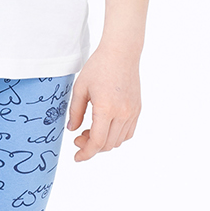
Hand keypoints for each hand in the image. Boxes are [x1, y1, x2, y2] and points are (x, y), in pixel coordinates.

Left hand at [65, 45, 140, 161]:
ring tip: (91, 130)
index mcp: (106, 108)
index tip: (77, 157)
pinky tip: (105, 127)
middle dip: (91, 147)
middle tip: (78, 138)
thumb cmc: (98, 67)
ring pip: (118, 141)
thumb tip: (72, 130)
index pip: (97, 142)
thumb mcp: (80, 88)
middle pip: (107, 145)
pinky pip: (128, 132)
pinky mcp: (137, 109)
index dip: (85, 153)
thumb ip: (75, 112)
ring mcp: (132, 112)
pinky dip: (116, 136)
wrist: (121, 53)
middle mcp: (122, 113)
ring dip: (104, 142)